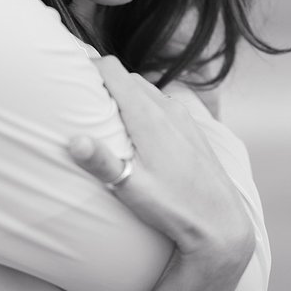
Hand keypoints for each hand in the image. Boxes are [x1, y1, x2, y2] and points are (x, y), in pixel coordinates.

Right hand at [68, 56, 253, 263]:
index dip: (88, 67)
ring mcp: (183, 118)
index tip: (70, 76)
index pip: (112, 70)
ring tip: (106, 115)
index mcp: (148, 116)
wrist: (220, 223)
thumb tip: (74, 141)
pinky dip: (144, 107)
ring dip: (125, 95)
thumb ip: (102, 162)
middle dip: (103, 82)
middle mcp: (167, 109)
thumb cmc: (174, 208)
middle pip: (127, 77)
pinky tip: (138, 134)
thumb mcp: (132, 188)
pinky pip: (163, 105)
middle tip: (81, 99)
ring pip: (147, 91)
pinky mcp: (192, 130)